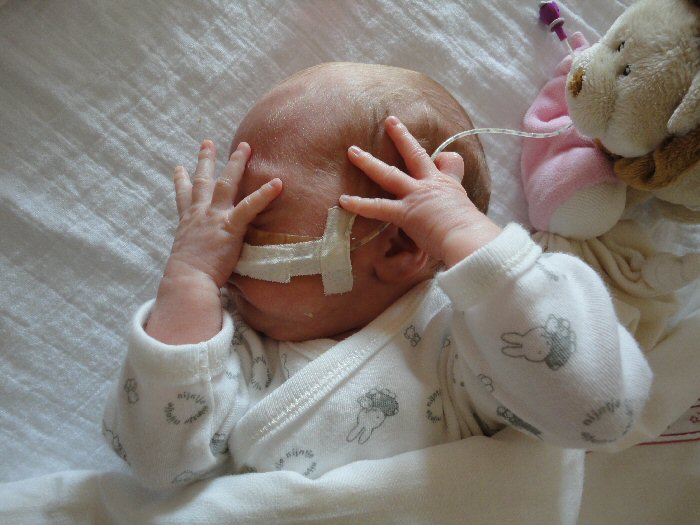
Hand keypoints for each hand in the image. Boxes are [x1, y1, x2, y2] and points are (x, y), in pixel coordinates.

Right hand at [165, 140, 282, 287]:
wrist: (188, 280)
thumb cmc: (188, 278)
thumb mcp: (187, 259)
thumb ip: (197, 251)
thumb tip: (201, 261)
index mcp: (188, 223)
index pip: (184, 197)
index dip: (181, 181)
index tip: (180, 168)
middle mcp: (199, 214)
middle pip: (203, 181)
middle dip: (206, 160)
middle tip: (207, 142)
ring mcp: (215, 217)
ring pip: (226, 183)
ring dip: (236, 162)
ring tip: (246, 146)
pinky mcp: (231, 226)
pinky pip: (251, 206)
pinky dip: (265, 194)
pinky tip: (278, 183)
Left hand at [339, 116, 500, 266]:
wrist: (466, 237)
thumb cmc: (469, 230)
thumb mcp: (469, 207)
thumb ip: (459, 194)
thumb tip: (458, 182)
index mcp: (446, 186)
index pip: (447, 165)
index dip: (444, 160)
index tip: (443, 156)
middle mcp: (429, 185)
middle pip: (414, 155)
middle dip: (401, 136)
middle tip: (389, 121)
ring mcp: (415, 196)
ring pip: (388, 174)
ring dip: (368, 162)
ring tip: (352, 151)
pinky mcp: (404, 212)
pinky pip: (377, 207)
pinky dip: (359, 204)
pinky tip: (343, 200)